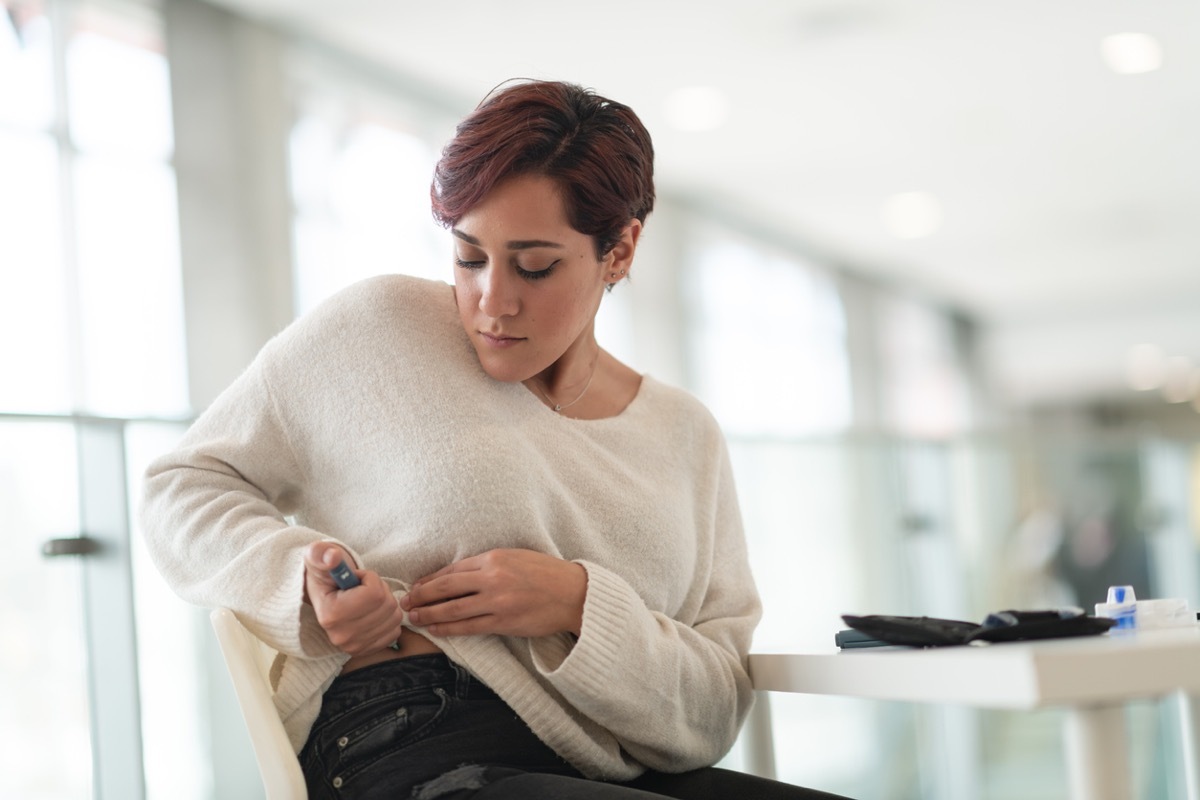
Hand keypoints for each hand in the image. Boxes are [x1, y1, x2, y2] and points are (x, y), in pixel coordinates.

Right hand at [303, 541, 403, 654]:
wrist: (323, 594)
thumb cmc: (325, 572)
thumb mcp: (319, 556)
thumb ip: (323, 554)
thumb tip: (333, 557)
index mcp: (331, 614)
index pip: (374, 593)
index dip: (369, 578)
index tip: (355, 577)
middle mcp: (342, 636)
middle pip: (387, 605)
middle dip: (380, 589)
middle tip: (362, 588)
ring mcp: (354, 647)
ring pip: (394, 616)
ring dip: (386, 602)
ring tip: (367, 599)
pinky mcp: (366, 651)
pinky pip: (395, 630)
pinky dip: (389, 617)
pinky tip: (372, 612)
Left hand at [400, 549, 586, 637]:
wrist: (574, 594)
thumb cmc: (547, 573)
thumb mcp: (516, 557)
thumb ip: (489, 564)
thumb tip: (459, 575)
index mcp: (494, 558)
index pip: (452, 569)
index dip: (430, 580)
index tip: (416, 587)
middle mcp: (492, 578)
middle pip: (446, 588)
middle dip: (421, 597)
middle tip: (405, 603)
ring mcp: (497, 601)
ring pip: (453, 609)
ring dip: (430, 615)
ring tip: (415, 619)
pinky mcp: (504, 622)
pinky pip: (469, 627)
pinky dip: (449, 629)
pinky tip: (437, 630)